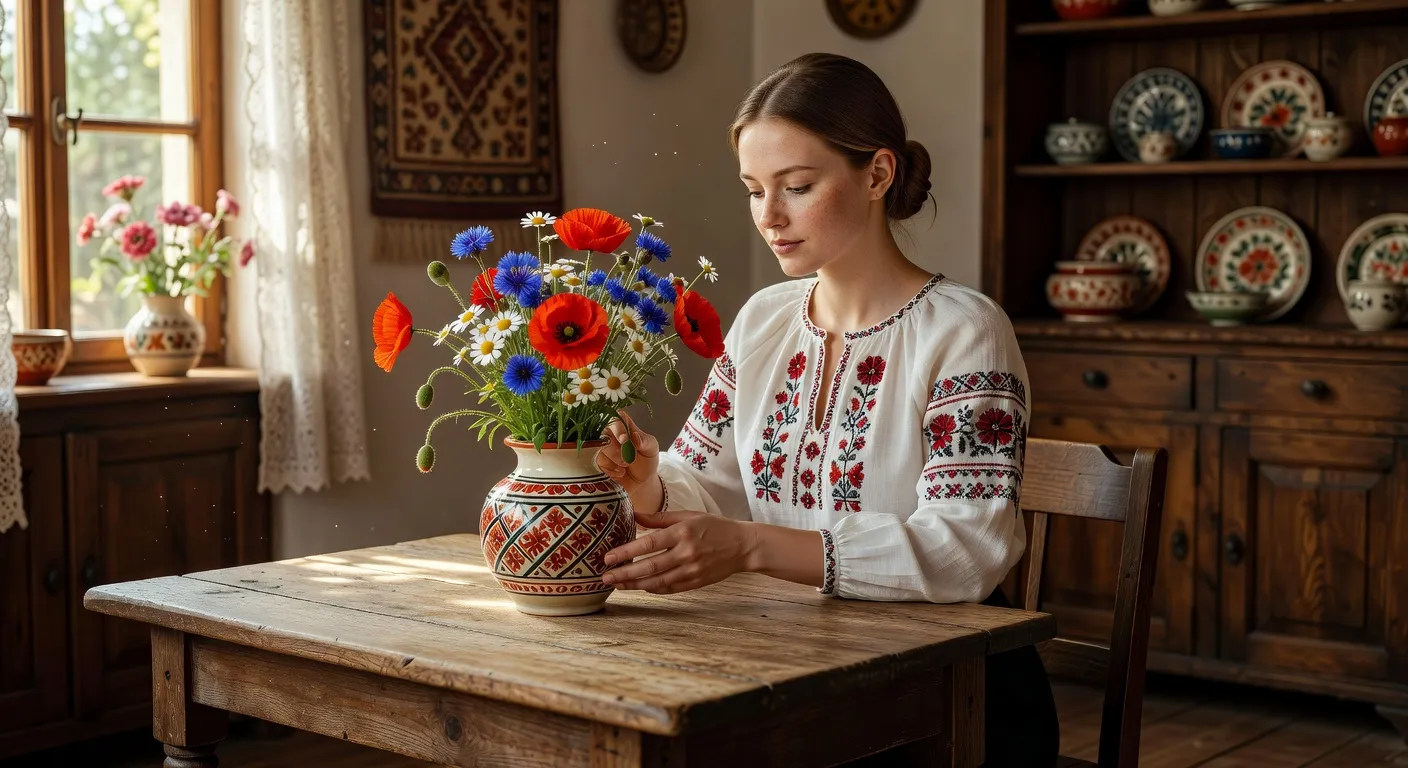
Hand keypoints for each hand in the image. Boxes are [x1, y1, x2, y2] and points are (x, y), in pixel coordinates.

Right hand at [596, 408, 659, 495]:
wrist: (642, 481)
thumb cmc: (646, 460)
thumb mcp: (651, 448)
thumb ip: (645, 441)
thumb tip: (635, 437)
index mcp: (624, 425)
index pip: (616, 418)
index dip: (618, 428)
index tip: (624, 440)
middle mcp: (611, 434)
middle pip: (603, 433)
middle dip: (615, 449)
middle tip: (628, 459)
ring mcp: (602, 447)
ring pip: (600, 449)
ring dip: (614, 460)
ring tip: (626, 466)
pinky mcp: (597, 460)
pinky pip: (598, 462)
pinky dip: (611, 469)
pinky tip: (620, 472)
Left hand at [601, 510, 757, 593]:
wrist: (743, 546)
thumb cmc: (715, 526)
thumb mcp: (689, 516)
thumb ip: (660, 518)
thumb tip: (635, 515)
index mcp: (682, 533)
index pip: (649, 545)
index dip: (627, 552)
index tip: (608, 557)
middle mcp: (686, 553)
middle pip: (649, 567)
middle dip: (625, 573)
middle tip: (605, 577)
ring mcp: (692, 571)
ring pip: (657, 582)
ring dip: (634, 585)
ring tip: (617, 584)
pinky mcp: (696, 583)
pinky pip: (669, 588)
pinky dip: (652, 588)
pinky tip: (639, 586)